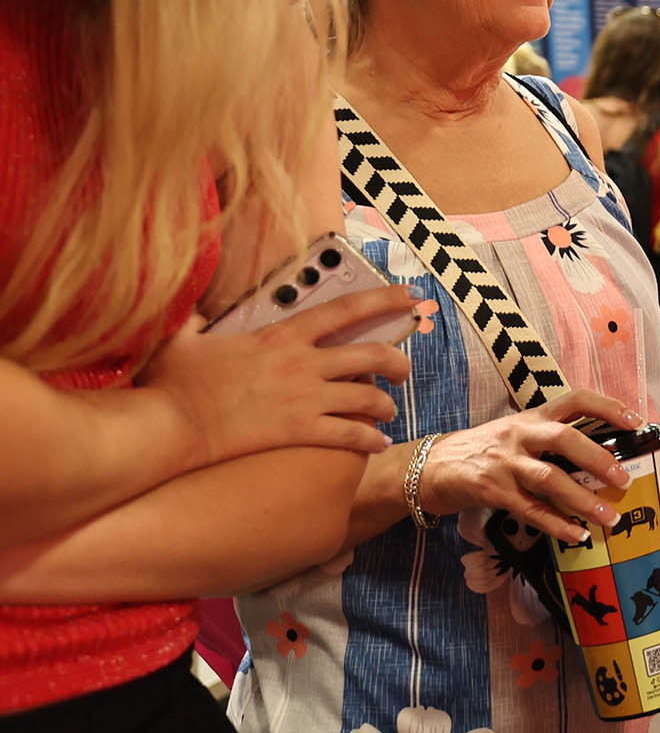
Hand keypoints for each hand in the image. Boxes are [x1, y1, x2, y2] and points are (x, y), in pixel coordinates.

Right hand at [139, 285, 417, 466]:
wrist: (171, 424)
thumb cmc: (173, 381)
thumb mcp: (183, 337)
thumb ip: (195, 318)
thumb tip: (190, 309)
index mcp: (282, 335)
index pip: (345, 309)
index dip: (383, 299)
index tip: (409, 297)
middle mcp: (303, 363)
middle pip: (372, 355)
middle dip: (397, 362)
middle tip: (404, 369)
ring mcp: (304, 398)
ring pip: (368, 397)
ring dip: (386, 404)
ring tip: (388, 410)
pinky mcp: (300, 431)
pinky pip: (349, 435)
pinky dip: (370, 439)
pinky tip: (379, 443)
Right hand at [416, 390, 644, 540]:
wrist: (434, 465)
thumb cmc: (487, 449)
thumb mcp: (519, 432)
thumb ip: (554, 438)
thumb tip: (601, 455)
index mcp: (533, 416)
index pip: (575, 400)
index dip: (608, 407)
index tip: (636, 421)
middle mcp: (520, 435)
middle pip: (565, 438)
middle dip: (599, 459)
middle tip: (624, 479)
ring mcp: (505, 463)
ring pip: (550, 479)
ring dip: (582, 499)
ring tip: (609, 516)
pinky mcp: (493, 491)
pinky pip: (530, 510)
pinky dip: (556, 524)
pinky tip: (577, 534)